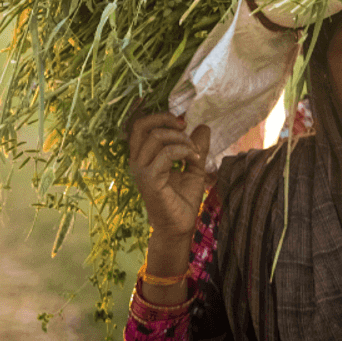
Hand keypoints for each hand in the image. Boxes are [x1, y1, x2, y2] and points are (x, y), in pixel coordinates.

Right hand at [129, 113, 212, 242]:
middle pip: (141, 125)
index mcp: (144, 156)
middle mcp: (137, 161)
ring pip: (155, 137)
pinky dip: (184, 150)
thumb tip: (203, 126)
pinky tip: (194, 159)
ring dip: (181, 139)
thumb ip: (196, 146)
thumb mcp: (194, 166)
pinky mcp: (149, 180)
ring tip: (195, 151)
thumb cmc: (183, 198)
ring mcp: (141, 170)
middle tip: (186, 128)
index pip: (139, 126)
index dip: (158, 116)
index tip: (182, 121)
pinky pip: (165, 154)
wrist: (180, 225)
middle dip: (166, 120)